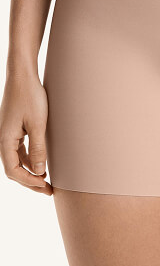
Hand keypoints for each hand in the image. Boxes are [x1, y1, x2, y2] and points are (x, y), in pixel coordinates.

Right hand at [0, 71, 51, 194]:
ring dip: (30, 171)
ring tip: (46, 180)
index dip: (28, 181)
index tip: (45, 185)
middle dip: (30, 181)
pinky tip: (41, 163)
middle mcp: (3, 139)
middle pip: (14, 168)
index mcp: (5, 140)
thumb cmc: (30, 96)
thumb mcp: (38, 124)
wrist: (23, 75)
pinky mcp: (15, 127)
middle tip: (48, 190)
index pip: (13, 171)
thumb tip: (39, 171)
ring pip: (17, 160)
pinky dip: (29, 159)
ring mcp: (8, 133)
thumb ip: (38, 148)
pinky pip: (20, 150)